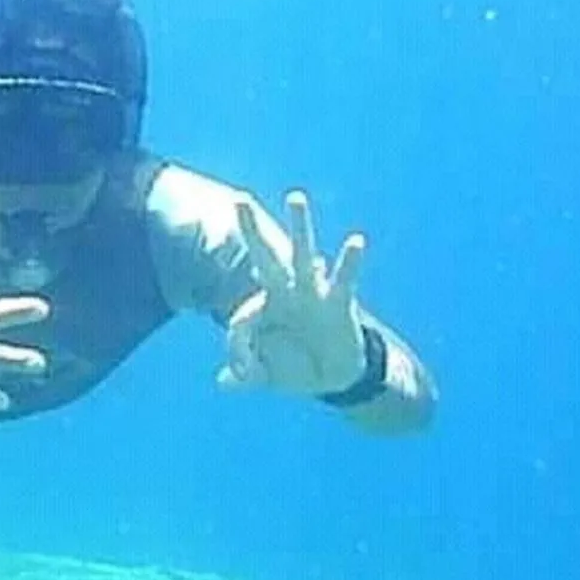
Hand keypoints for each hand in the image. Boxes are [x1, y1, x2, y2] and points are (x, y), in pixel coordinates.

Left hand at [219, 191, 367, 395]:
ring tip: (294, 198)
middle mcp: (285, 292)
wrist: (334, 377)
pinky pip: (344, 280)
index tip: (241, 369)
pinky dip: (351, 262)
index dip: (239, 347)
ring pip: (303, 255)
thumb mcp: (266, 375)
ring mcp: (312, 293)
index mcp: (263, 306)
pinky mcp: (339, 303)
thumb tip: (223, 381)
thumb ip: (244, 373)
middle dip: (252, 231)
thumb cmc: (294, 366)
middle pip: (265, 256)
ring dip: (299, 227)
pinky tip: (357, 241)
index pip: (242, 320)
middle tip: (239, 201)